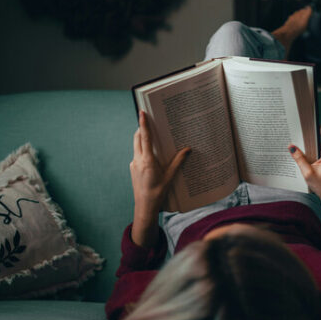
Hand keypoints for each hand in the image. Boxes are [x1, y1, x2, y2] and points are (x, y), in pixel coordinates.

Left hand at [130, 111, 189, 245]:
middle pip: (137, 138)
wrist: (144, 206)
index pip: (145, 137)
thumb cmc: (158, 193)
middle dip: (142, 128)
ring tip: (152, 136)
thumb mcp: (170, 177)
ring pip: (136, 146)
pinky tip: (151, 154)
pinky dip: (142, 150)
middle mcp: (138, 160)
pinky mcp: (132, 168)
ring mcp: (133, 164)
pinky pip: (137, 154)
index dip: (143, 124)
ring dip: (142, 139)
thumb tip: (187, 149)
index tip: (142, 112)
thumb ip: (178, 162)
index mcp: (147, 161)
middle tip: (148, 121)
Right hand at [289, 127, 320, 232]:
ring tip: (304, 154)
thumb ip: (299, 159)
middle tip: (300, 141)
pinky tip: (310, 161)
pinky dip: (318, 154)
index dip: (317, 127)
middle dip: (311, 140)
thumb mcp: (307, 173)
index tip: (307, 127)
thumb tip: (291, 147)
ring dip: (314, 148)